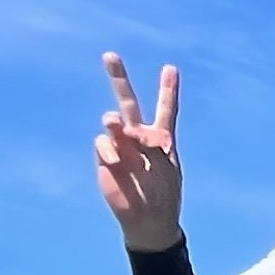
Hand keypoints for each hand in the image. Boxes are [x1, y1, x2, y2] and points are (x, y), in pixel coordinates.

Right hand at [94, 53, 184, 250]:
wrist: (148, 219)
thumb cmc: (163, 195)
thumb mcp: (165, 166)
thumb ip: (150, 145)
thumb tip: (128, 129)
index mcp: (161, 138)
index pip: (166, 109)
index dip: (167, 90)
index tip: (170, 69)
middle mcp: (139, 137)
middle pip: (128, 103)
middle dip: (118, 79)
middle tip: (109, 56)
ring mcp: (120, 146)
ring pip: (112, 122)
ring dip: (114, 123)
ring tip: (114, 125)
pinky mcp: (106, 158)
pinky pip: (103, 145)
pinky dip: (109, 149)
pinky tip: (116, 161)